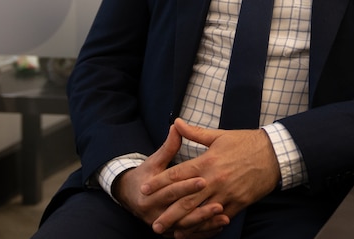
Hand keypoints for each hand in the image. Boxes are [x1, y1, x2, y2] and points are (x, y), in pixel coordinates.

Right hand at [111, 122, 226, 234]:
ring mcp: (161, 224)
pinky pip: (188, 234)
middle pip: (179, 210)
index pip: (170, 189)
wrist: (130, 196)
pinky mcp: (170, 231)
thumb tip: (177, 125)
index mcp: (148, 193)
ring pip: (185, 226)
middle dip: (199, 208)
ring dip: (204, 222)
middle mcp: (153, 212)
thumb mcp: (155, 161)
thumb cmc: (147, 174)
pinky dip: (204, 231)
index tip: (204, 179)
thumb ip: (168, 147)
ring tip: (223, 215)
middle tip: (219, 203)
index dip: (187, 185)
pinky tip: (219, 225)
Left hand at [144, 119, 280, 237]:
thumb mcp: (219, 136)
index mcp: (208, 161)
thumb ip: (195, 132)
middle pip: (186, 199)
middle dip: (168, 212)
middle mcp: (215, 179)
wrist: (275, 153)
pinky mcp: (239, 203)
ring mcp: (227, 193)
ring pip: (201, 212)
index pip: (178, 174)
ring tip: (170, 230)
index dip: (160, 183)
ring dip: (184, 223)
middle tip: (153, 222)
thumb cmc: (246, 142)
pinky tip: (196, 230)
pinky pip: (219, 218)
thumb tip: (176, 123)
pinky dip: (206, 225)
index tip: (145, 190)